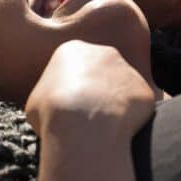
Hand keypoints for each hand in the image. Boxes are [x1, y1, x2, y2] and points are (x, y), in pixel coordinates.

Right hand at [25, 40, 154, 142]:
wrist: (83, 124)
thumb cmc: (51, 112)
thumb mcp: (36, 100)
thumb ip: (50, 95)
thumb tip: (54, 104)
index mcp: (72, 49)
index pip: (74, 66)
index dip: (70, 88)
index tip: (66, 106)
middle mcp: (103, 52)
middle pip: (101, 71)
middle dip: (96, 91)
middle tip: (86, 115)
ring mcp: (127, 69)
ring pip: (121, 88)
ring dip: (114, 105)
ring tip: (101, 126)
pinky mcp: (145, 88)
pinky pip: (138, 105)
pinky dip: (130, 119)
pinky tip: (118, 131)